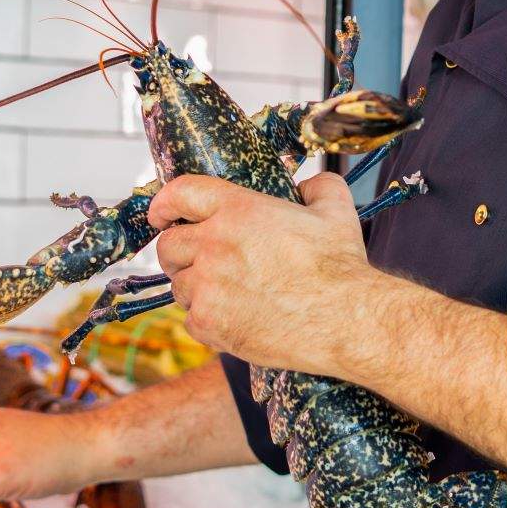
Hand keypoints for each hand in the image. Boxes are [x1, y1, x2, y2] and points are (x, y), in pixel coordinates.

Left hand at [147, 171, 374, 375]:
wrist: (345, 320)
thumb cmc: (340, 268)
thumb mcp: (335, 211)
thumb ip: (316, 187)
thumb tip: (305, 185)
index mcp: (238, 210)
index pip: (179, 194)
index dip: (164, 203)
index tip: (161, 213)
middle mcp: (215, 244)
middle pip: (168, 245)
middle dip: (180, 251)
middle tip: (202, 260)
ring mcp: (208, 285)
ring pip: (179, 284)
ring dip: (197, 287)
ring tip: (229, 293)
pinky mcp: (209, 322)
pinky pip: (190, 318)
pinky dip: (208, 318)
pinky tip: (236, 317)